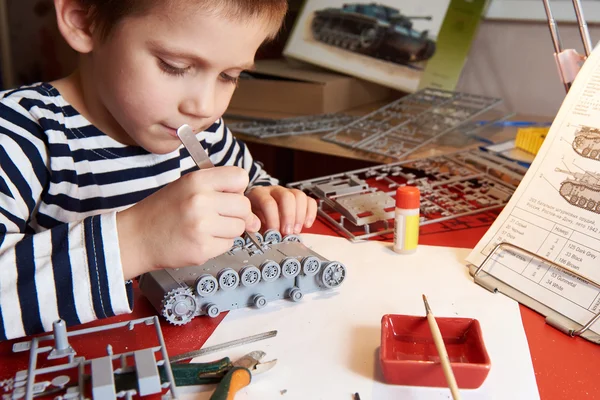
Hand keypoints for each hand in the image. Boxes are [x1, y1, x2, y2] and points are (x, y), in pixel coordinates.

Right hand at [117, 166, 259, 278]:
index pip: (240, 177)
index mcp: (197, 180)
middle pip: (244, 206)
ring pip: (239, 227)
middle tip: (217, 216)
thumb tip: (254, 217)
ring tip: (205, 228)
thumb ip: (220, 191)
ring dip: (227, 230)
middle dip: (236, 213)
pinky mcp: (202, 249)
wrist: (136, 237)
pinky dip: (218, 244)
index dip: (237, 188)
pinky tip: (200, 239)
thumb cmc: (163, 211)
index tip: (227, 194)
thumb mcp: (186, 186)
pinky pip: (228, 245)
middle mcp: (200, 201)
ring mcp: (202, 226)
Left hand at [246, 185, 316, 235]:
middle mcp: (274, 190)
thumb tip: (260, 232)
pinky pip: (310, 201)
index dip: (273, 218)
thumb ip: (253, 226)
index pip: (268, 202)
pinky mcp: (299, 198)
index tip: (275, 232)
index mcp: (258, 194)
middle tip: (288, 232)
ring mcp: (288, 192)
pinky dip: (310, 213)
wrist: (258, 210)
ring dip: (300, 216)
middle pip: (286, 197)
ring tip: (296, 230)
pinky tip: (306, 225)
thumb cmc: (254, 217)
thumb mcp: (249, 221)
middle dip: (288, 216)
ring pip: (299, 196)